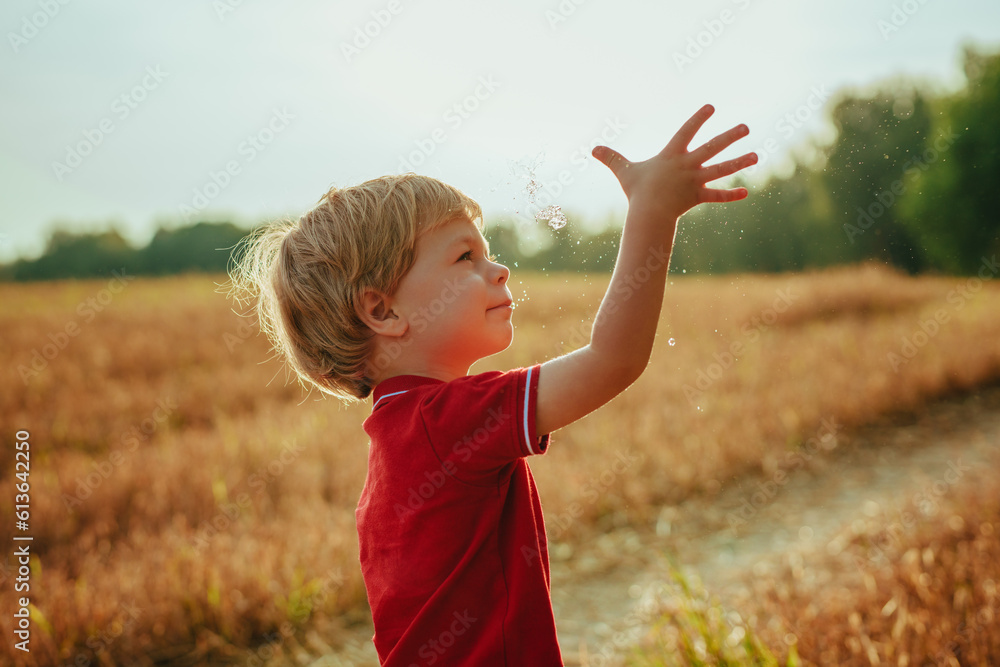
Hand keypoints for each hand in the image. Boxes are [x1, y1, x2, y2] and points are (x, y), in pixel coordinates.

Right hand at [592, 104, 757, 221]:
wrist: (648, 212)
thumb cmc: (637, 191)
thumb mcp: (623, 171)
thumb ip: (611, 158)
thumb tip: (592, 149)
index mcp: (672, 155)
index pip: (687, 131)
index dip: (698, 118)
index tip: (711, 107)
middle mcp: (688, 165)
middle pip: (713, 147)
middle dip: (730, 136)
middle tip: (745, 127)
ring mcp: (695, 181)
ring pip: (722, 169)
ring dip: (740, 162)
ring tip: (756, 155)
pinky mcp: (698, 197)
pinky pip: (717, 196)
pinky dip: (731, 195)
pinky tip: (746, 191)